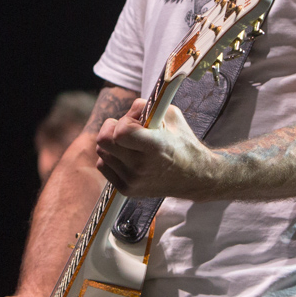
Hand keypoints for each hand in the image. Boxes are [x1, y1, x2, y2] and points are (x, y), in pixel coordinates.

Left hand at [95, 99, 215, 196]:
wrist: (194, 176)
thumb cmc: (182, 142)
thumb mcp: (171, 116)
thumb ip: (146, 107)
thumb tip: (126, 111)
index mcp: (155, 147)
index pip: (120, 132)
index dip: (124, 122)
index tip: (136, 122)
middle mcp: (141, 167)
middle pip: (103, 141)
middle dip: (112, 129)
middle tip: (127, 130)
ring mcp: (132, 180)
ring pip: (101, 152)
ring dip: (112, 144)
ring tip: (131, 144)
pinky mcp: (126, 189)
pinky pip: (103, 166)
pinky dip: (111, 158)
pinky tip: (128, 157)